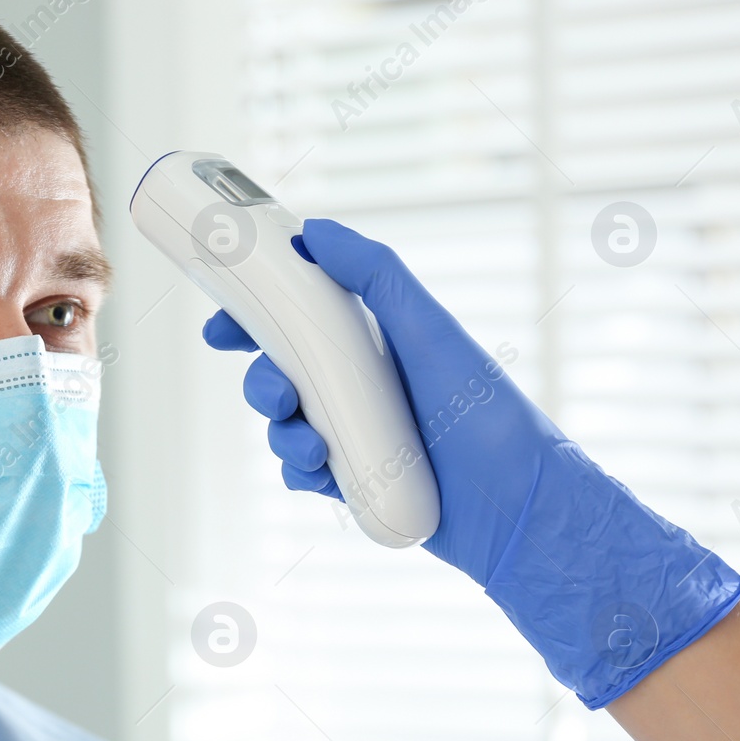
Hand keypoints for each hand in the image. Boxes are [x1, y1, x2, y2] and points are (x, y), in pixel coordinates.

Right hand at [203, 218, 739, 706]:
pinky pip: (302, 474)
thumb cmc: (486, 414)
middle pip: (280, 373)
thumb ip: (375, 274)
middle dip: (261, 384)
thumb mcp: (429, 330)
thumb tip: (314, 231)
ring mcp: (357, 434)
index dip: (253, 319)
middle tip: (279, 396)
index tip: (222, 327)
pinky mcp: (356, 482)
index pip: (299, 319)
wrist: (517, 509)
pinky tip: (321, 477)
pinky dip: (299, 473)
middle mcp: (363, 384)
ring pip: (285, 426)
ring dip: (281, 435)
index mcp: (376, 340)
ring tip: (313, 448)